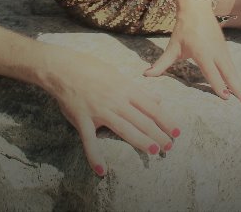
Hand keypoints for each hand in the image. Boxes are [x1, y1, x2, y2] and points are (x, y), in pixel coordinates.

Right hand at [43, 52, 179, 176]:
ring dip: (141, 141)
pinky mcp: (82, 120)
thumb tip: (157, 100)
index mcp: (125, 89)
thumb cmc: (91, 69)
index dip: (165, 120)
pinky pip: (89, 141)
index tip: (176, 132)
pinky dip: (95, 156)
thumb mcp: (117, 75)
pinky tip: (102, 171)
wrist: (63, 68)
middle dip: (158, 134)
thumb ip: (138, 90)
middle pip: (142, 120)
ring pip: (124, 129)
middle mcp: (115, 100)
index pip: (151, 107)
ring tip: (154, 151)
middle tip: (169, 146)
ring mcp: (99, 111)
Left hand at [144, 0, 240, 107]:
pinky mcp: (225, 50)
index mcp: (202, 52)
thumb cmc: (183, 29)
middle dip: (239, 90)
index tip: (226, 96)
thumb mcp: (172, 46)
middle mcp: (215, 52)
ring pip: (234, 72)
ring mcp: (222, 51)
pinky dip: (240, 79)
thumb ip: (161, 63)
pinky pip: (233, 68)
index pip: (211, 71)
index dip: (218, 84)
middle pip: (229, 74)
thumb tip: (146, 75)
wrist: (197, 8)